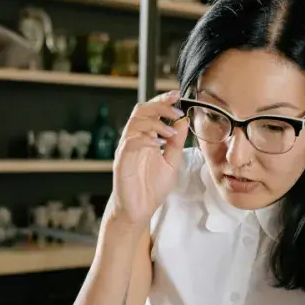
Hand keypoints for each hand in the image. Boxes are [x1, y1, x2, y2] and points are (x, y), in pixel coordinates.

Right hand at [110, 91, 188, 225]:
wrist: (140, 210)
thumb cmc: (152, 187)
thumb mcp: (172, 162)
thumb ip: (177, 143)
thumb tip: (183, 121)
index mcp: (146, 137)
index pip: (151, 111)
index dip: (163, 100)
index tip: (177, 94)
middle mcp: (134, 139)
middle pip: (141, 111)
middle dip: (159, 106)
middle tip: (176, 110)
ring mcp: (126, 149)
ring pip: (134, 123)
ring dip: (155, 123)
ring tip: (171, 132)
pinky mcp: (121, 162)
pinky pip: (129, 143)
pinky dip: (145, 139)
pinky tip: (158, 144)